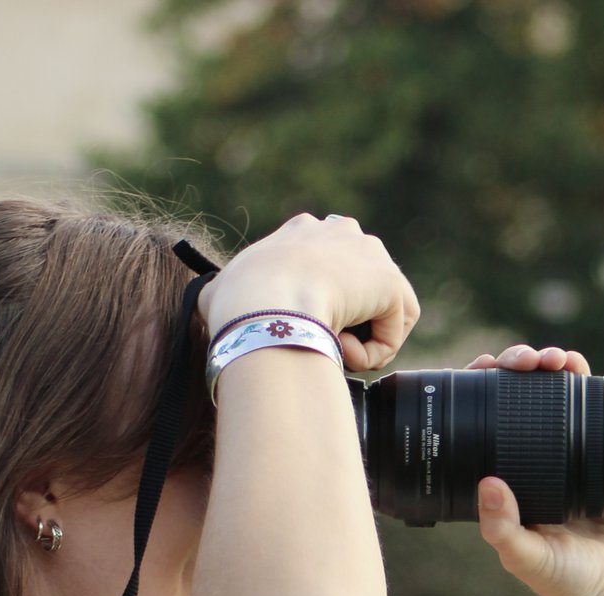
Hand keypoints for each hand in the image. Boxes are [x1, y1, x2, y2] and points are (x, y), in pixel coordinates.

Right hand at [199, 212, 420, 373]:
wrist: (264, 305)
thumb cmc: (236, 301)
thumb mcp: (217, 290)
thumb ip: (220, 292)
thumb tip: (212, 299)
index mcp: (302, 231)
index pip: (325, 262)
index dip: (319, 297)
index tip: (304, 321)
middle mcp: (341, 232)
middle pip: (359, 286)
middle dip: (346, 319)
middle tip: (321, 343)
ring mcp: (370, 255)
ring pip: (379, 313)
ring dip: (358, 342)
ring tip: (330, 354)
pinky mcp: (390, 283)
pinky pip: (390, 333)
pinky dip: (370, 354)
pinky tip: (343, 356)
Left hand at [470, 342, 603, 595]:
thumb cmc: (570, 587)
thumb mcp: (529, 558)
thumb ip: (505, 529)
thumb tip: (487, 483)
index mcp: (509, 483)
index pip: (489, 423)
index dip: (486, 391)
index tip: (487, 368)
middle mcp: (538, 466)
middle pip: (525, 401)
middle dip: (524, 369)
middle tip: (529, 360)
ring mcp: (576, 460)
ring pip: (563, 400)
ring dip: (559, 371)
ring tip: (560, 360)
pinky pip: (602, 414)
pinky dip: (595, 388)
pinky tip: (586, 371)